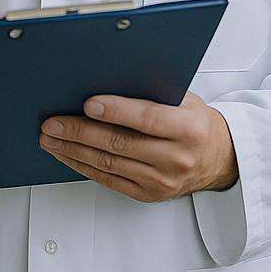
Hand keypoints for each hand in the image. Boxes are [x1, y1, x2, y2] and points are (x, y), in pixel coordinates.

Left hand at [39, 91, 237, 201]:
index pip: (147, 119)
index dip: (116, 111)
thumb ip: (151, 92)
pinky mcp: (149, 195)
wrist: (219, 158)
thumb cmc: (196, 122)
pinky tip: (68, 155)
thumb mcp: (184, 100)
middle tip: (52, 123)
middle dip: (80, 132)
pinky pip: (109, 180)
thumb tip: (105, 76)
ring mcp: (162, 180)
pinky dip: (84, 166)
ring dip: (74, 151)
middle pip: (120, 143)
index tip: (88, 103)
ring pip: (109, 164)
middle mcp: (177, 157)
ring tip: (51, 138)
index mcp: (189, 129)